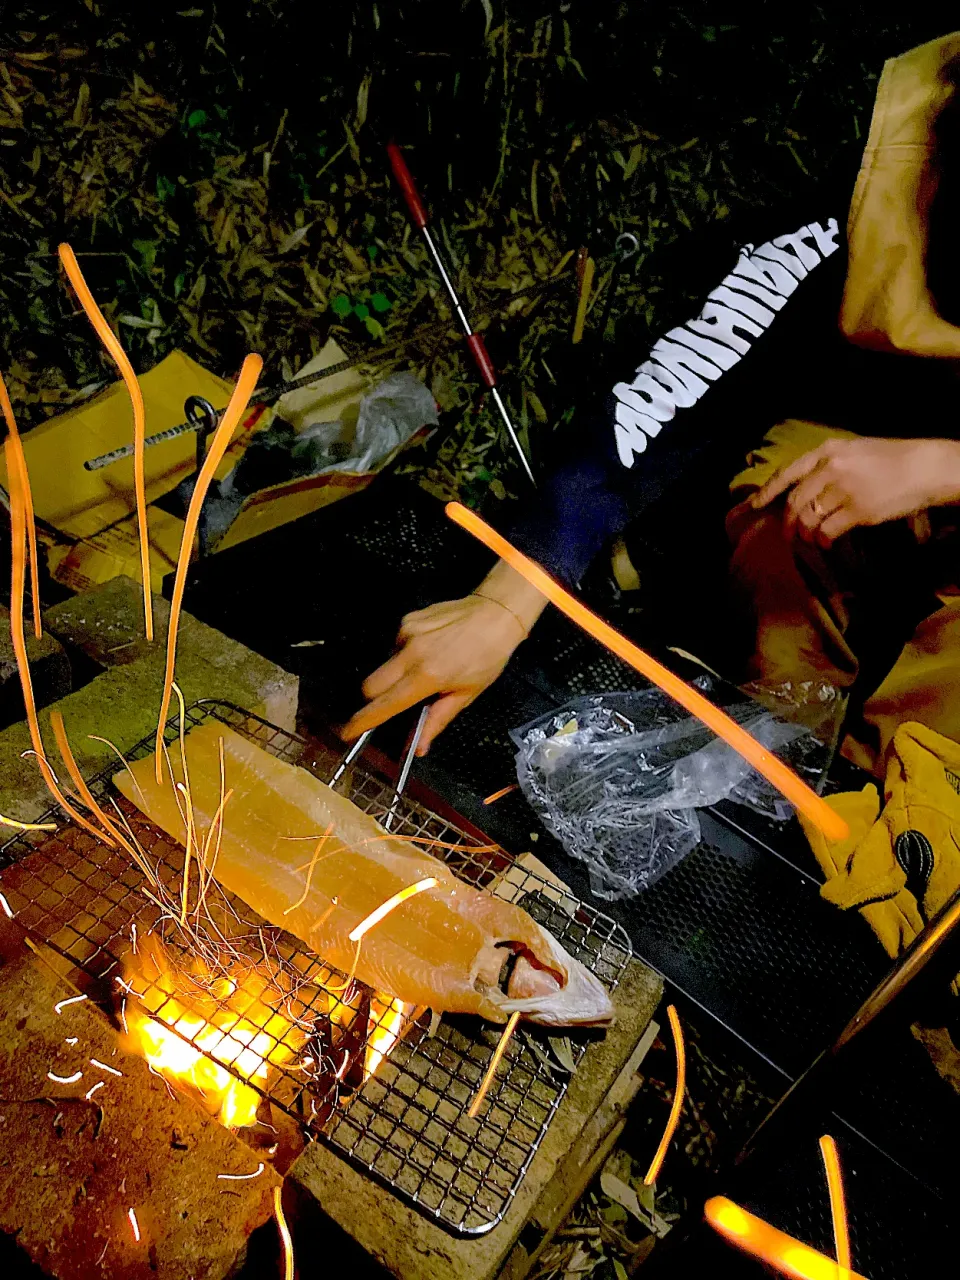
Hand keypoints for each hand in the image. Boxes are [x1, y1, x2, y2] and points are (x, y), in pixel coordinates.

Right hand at [342, 560, 547, 754]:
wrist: (495, 613)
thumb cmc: (487, 657)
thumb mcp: (466, 694)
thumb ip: (437, 721)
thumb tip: (418, 748)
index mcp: (427, 677)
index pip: (385, 705)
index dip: (362, 722)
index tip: (348, 733)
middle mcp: (411, 654)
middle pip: (370, 685)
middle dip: (373, 699)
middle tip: (392, 703)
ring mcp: (406, 633)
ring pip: (382, 665)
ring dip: (394, 675)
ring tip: (425, 669)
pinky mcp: (407, 620)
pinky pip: (394, 645)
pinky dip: (404, 654)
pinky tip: (427, 650)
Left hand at [751, 437, 959, 546]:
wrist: (925, 467)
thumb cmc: (892, 459)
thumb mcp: (854, 451)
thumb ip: (828, 466)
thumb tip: (804, 492)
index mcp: (827, 451)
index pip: (788, 472)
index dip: (768, 491)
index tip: (755, 506)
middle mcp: (831, 468)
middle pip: (795, 501)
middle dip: (787, 521)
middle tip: (788, 534)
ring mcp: (843, 489)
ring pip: (808, 518)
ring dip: (805, 533)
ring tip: (810, 539)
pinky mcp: (857, 510)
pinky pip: (827, 531)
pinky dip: (823, 541)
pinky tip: (827, 544)